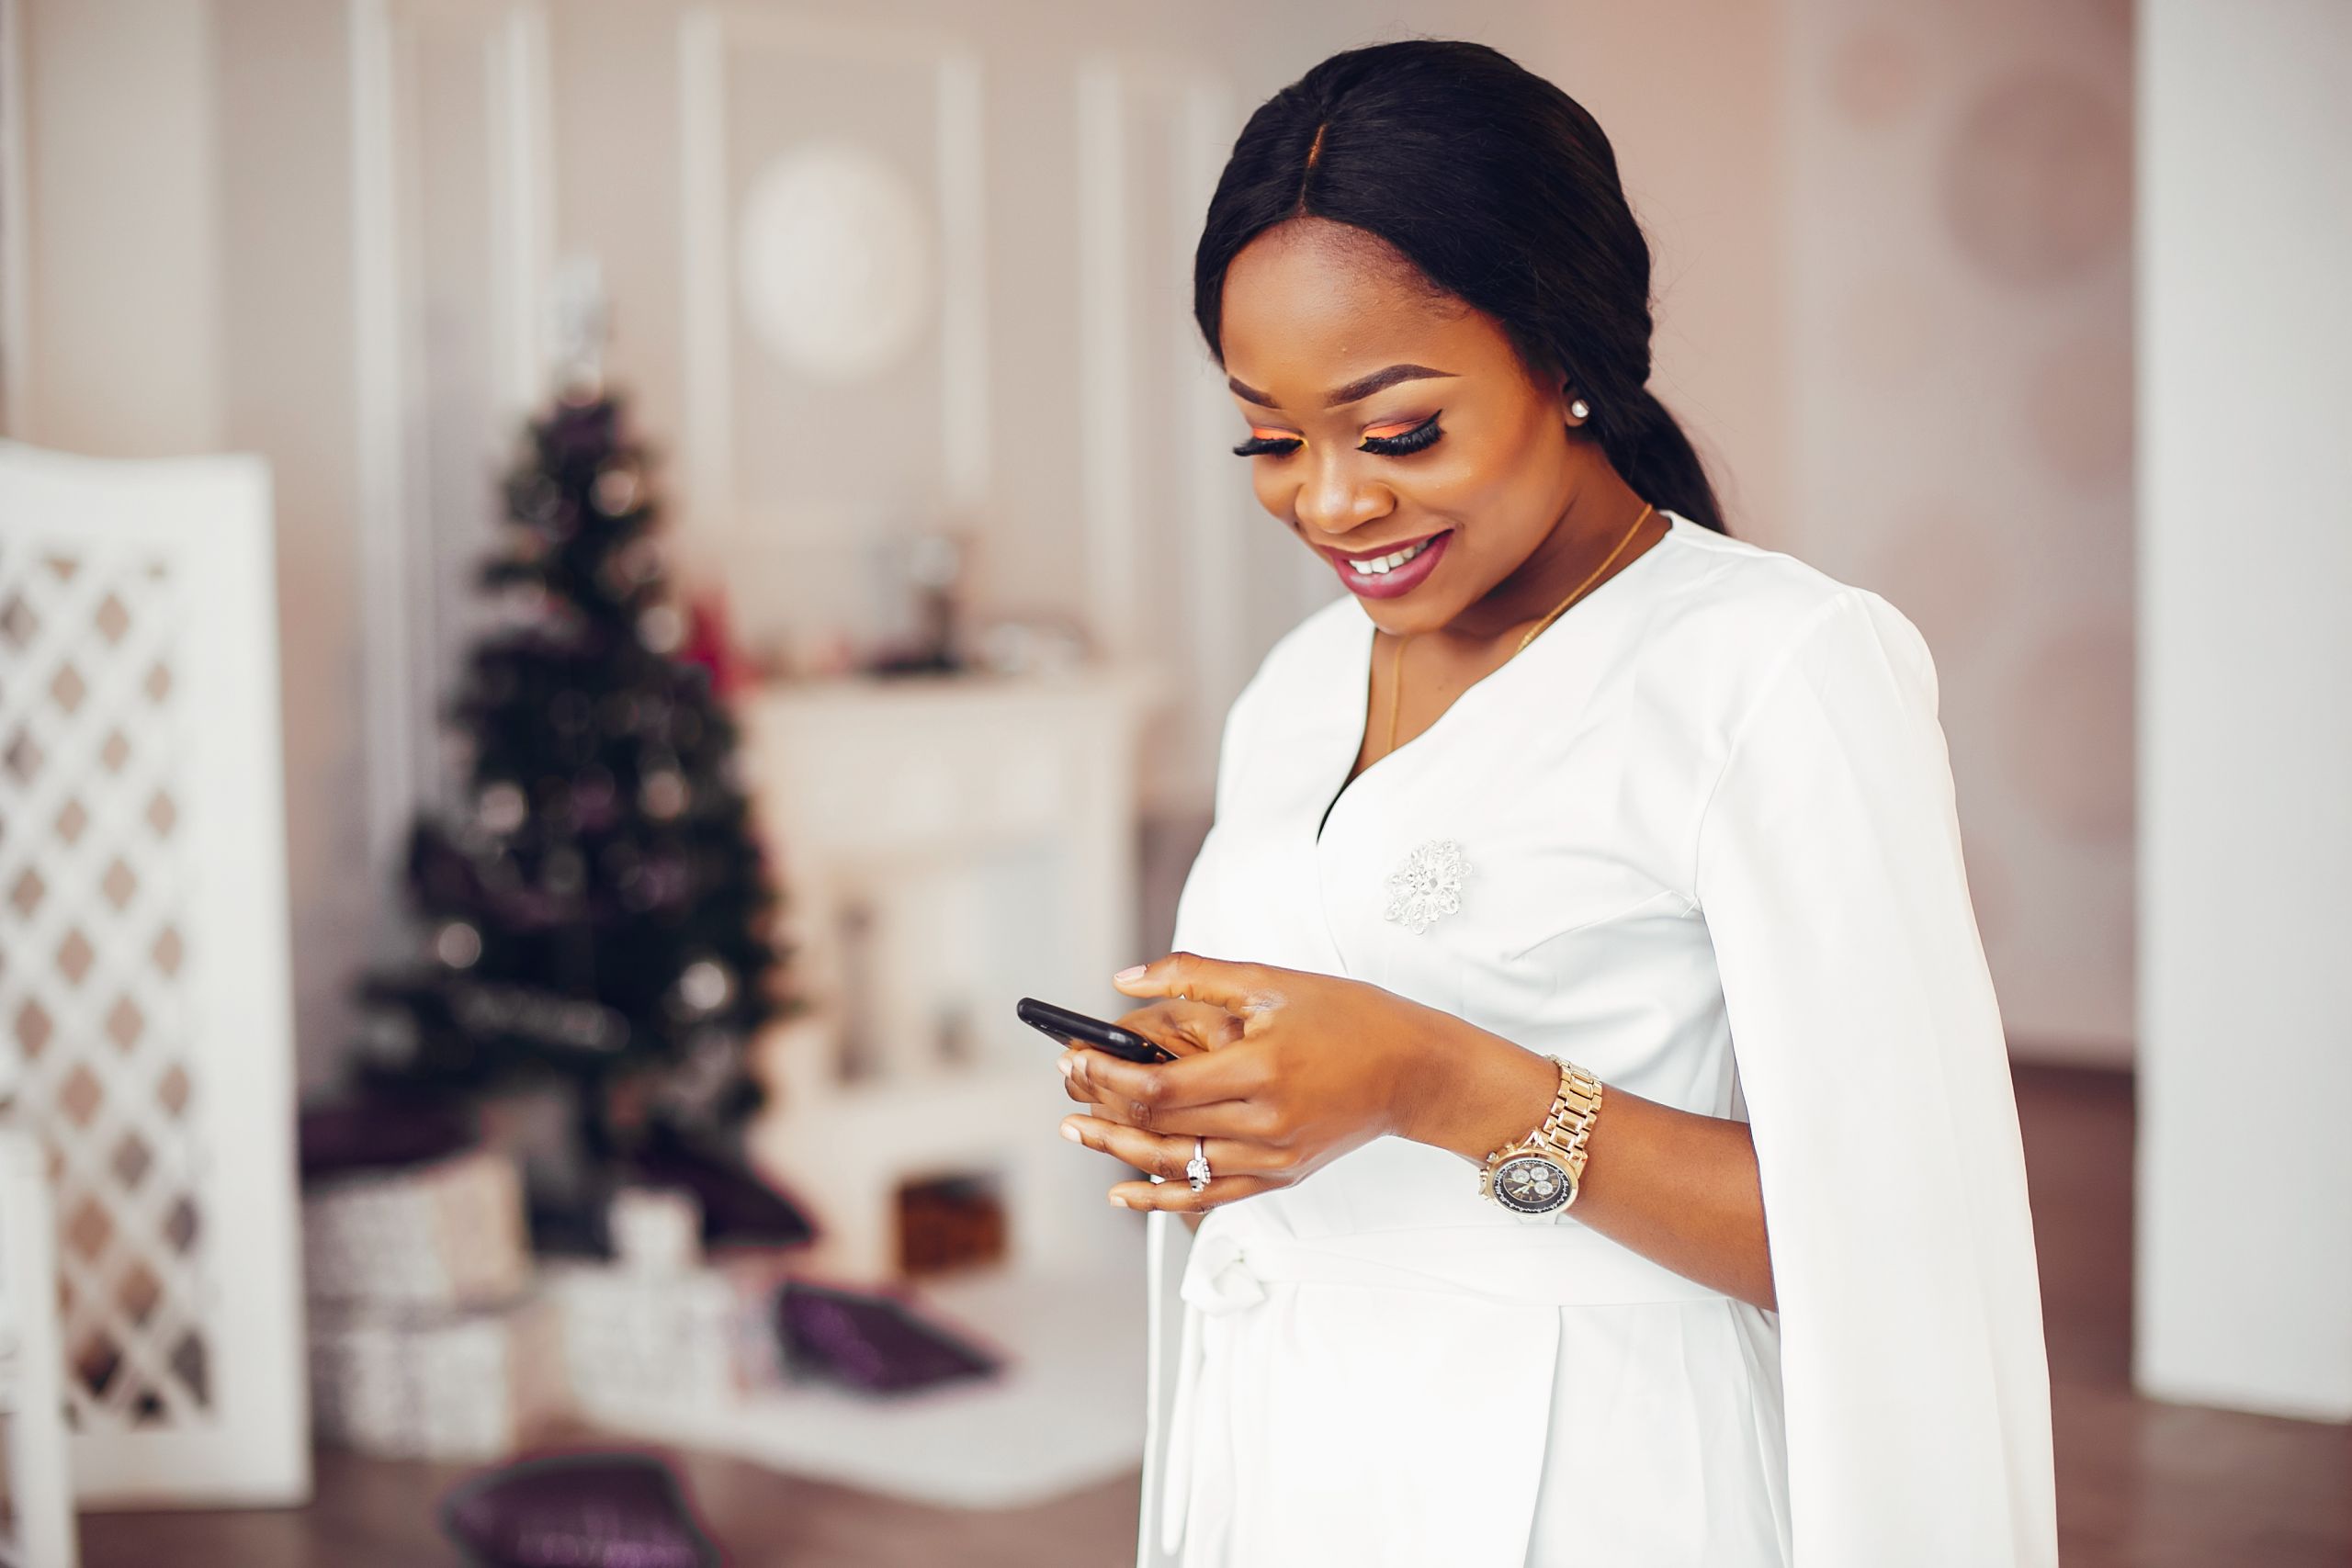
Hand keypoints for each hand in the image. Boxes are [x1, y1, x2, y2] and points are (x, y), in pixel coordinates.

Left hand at [1055, 952, 1480, 1211]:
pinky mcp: (1280, 1175)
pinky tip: (1123, 1191)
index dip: (1106, 1076)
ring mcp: (1272, 1157)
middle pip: (1159, 1128)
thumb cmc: (1348, 1016)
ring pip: (1176, 1166)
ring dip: (1119, 1151)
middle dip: (1103, 1107)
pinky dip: (1160, 1197)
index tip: (1074, 1057)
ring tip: (1079, 1131)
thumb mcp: (1271, 981)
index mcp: (1259, 1068)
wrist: (1415, 1070)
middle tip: (1067, 1088)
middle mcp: (1264, 1121)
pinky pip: (1207, 1196)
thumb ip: (1192, 975)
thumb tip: (1122, 981)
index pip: (1159, 1086)